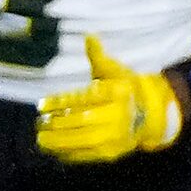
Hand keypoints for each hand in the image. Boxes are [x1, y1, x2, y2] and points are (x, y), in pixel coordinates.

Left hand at [36, 36, 181, 164]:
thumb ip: (98, 56)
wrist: (151, 115)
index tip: (40, 105)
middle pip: (81, 120)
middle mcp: (120, 116)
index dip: (60, 103)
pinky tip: (53, 151)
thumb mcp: (114, 71)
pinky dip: (68, 154)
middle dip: (56, 123)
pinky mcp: (112, 152)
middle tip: (39, 122)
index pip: (83, 99)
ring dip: (58, 141)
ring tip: (41, 138)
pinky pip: (87, 155)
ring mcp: (117, 137)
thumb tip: (89, 35)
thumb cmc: (125, 89)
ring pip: (83, 140)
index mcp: (118, 94)